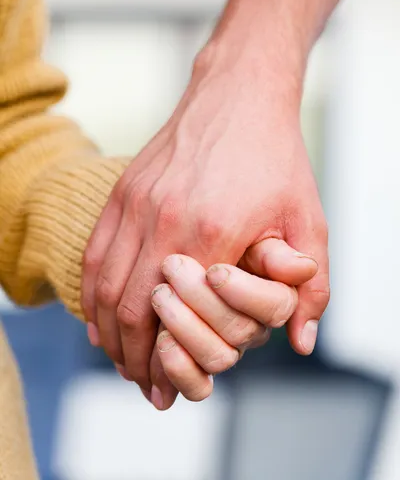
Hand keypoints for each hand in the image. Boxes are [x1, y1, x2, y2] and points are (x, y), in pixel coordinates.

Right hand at [82, 48, 328, 395]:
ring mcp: (137, 202)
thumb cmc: (274, 157)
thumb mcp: (307, 218)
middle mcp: (162, 218)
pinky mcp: (125, 190)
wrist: (239, 96)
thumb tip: (303, 341)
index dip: (162, 361)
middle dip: (131, 356)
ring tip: (119, 358)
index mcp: (210, 232)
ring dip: (108, 329)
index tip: (166, 387)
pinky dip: (93, 291)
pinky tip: (101, 315)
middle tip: (141, 382)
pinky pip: (96, 251)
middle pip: (128, 308)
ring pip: (104, 283)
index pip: (170, 317)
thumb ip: (310, 284)